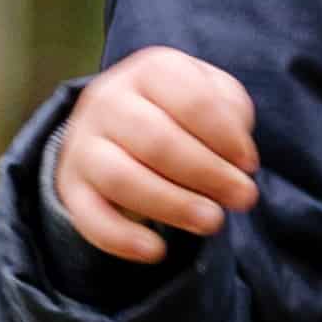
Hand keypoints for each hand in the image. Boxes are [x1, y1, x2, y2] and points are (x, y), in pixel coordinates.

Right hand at [51, 47, 261, 261]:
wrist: (118, 124)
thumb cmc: (181, 111)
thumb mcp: (212, 94)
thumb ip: (231, 111)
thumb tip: (235, 155)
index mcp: (150, 70)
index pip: (192, 100)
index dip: (227, 137)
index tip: (250, 164)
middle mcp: (108, 100)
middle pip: (157, 141)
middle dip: (208, 174)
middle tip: (244, 199)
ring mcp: (84, 143)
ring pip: (121, 178)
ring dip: (172, 205)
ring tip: (213, 223)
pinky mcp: (71, 185)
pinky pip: (89, 216)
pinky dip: (121, 239)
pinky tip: (157, 252)